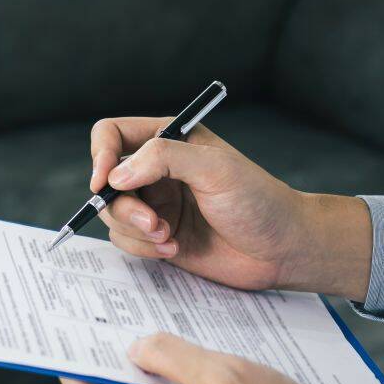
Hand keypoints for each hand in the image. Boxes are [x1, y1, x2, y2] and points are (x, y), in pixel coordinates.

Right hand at [89, 117, 371, 298]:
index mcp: (169, 140)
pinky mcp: (157, 234)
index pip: (112, 134)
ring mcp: (156, 203)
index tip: (105, 182)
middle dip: (124, 206)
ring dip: (136, 230)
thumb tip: (116, 175)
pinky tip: (174, 249)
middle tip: (153, 223)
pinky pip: (126, 240)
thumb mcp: (215, 168)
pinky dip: (143, 248)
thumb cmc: (259, 201)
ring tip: (169, 238)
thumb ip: (164, 158)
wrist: (283, 249)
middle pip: (107, 180)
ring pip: (113, 214)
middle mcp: (156, 169)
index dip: (100, 155)